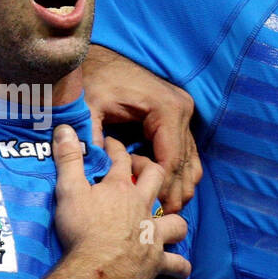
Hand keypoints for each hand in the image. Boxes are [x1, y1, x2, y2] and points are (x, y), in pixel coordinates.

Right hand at [51, 125, 189, 278]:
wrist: (97, 270)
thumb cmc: (82, 230)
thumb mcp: (69, 191)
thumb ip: (68, 160)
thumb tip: (65, 128)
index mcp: (120, 189)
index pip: (120, 159)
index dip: (116, 147)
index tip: (111, 143)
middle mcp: (142, 208)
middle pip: (156, 180)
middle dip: (151, 170)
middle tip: (141, 170)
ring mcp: (153, 235)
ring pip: (176, 222)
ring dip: (174, 221)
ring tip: (168, 223)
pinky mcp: (156, 261)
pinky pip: (176, 263)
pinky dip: (179, 265)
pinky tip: (180, 267)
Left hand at [82, 45, 200, 213]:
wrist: (98, 60)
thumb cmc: (94, 81)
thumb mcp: (88, 107)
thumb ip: (91, 138)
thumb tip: (91, 169)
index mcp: (166, 109)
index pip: (170, 160)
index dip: (162, 189)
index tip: (152, 210)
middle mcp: (181, 110)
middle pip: (184, 163)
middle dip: (175, 192)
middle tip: (163, 218)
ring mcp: (183, 112)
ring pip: (189, 159)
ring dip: (180, 185)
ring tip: (167, 210)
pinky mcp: (178, 116)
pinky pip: (184, 150)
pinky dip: (178, 172)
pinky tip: (168, 191)